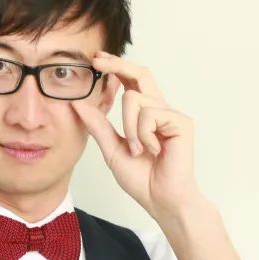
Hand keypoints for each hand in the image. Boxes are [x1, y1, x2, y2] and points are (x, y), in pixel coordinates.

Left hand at [72, 51, 209, 222]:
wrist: (161, 200)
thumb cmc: (142, 179)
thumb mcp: (112, 149)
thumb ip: (98, 126)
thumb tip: (78, 104)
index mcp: (145, 115)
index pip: (131, 82)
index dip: (116, 67)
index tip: (97, 59)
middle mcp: (160, 109)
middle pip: (140, 73)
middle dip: (118, 65)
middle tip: (97, 61)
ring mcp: (171, 114)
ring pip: (135, 98)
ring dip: (128, 127)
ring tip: (138, 149)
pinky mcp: (180, 122)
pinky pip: (149, 114)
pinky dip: (143, 134)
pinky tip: (153, 150)